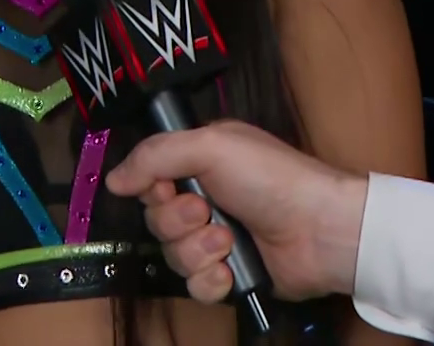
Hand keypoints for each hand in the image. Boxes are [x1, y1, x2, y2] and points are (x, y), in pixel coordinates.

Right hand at [104, 120, 367, 304]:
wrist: (320, 229)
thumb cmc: (272, 178)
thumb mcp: (212, 146)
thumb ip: (156, 155)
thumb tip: (114, 180)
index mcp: (201, 163)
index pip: (151, 181)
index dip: (152, 189)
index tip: (167, 188)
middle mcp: (206, 200)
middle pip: (158, 222)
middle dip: (178, 222)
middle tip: (207, 212)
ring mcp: (218, 240)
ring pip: (174, 256)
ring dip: (198, 250)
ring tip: (229, 241)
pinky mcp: (230, 275)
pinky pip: (195, 287)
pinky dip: (211, 280)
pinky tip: (230, 270)